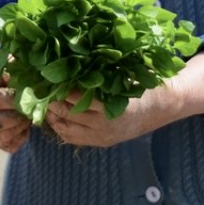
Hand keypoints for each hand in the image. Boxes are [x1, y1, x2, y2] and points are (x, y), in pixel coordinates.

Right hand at [0, 51, 29, 153]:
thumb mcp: (3, 62)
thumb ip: (16, 70)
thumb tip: (36, 82)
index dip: (11, 99)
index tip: (27, 95)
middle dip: (18, 117)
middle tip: (30, 107)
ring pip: (3, 136)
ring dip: (22, 126)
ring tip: (28, 113)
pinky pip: (8, 145)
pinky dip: (21, 136)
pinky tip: (24, 123)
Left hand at [44, 86, 174, 148]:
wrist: (163, 106)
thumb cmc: (141, 85)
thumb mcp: (122, 75)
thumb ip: (98, 74)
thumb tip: (69, 62)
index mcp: (112, 106)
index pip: (76, 98)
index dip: (60, 87)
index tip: (47, 76)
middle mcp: (105, 125)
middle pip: (68, 114)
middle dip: (52, 102)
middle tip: (40, 88)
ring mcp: (103, 136)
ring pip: (67, 129)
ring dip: (53, 117)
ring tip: (44, 103)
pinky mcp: (102, 142)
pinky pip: (74, 139)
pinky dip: (61, 128)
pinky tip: (55, 116)